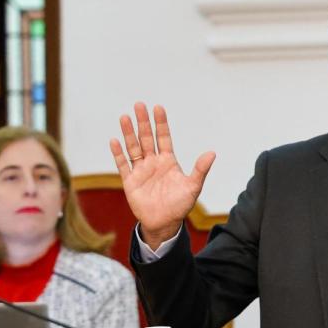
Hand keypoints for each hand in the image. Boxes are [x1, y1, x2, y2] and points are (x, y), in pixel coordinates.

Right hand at [109, 103, 215, 248]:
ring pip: (133, 147)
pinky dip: (118, 153)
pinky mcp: (130, 181)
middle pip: (147, 138)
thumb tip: (212, 153)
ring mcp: (141, 170)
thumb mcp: (193, 186)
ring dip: (129, 133)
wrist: (164, 223)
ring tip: (125, 117)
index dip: (161, 123)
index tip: (158, 107)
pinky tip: (115, 140)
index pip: (164, 137)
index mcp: (168, 161)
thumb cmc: (180, 205)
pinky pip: (123, 164)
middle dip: (143, 122)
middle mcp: (153, 162)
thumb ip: (200, 170)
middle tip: (139, 105)